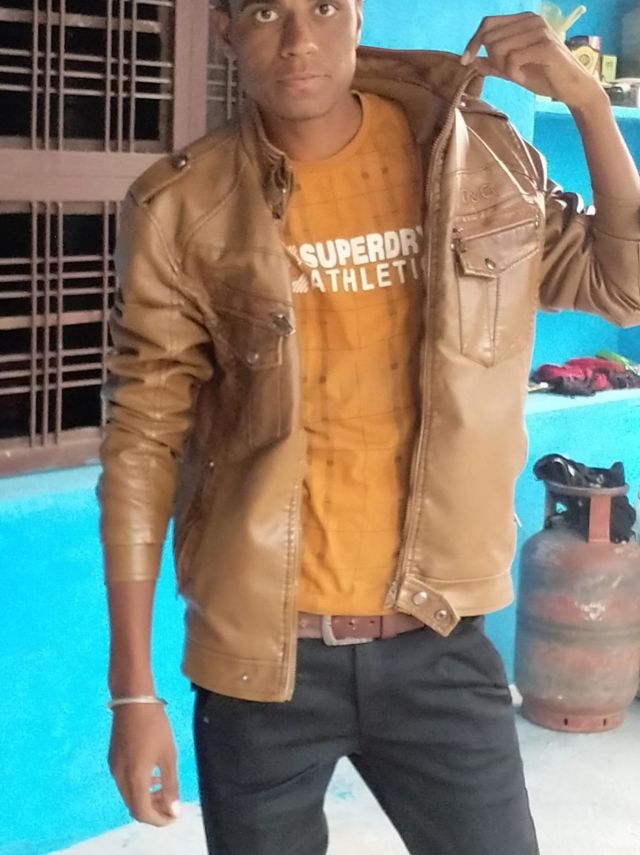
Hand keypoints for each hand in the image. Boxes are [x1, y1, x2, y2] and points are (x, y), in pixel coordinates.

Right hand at [108, 704, 179, 825]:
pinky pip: (124, 783)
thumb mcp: (168, 754)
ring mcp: (114, 769)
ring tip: (164, 790)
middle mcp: (120, 777)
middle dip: (153, 811)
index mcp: (134, 777)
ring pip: (129, 795)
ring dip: (146, 799)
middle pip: (134, 807)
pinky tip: (153, 776)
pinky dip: (138, 787)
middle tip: (171, 805)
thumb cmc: (155, 725)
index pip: (143, 812)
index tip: (173, 816)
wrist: (133, 700)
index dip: (158, 819)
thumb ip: (170, 784)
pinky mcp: (113, 760)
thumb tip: (173, 809)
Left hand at [461, 13, 603, 111]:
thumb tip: (471, 60)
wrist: (572, 88)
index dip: (473, 41)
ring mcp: (540, 31)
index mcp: (524, 20)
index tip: (464, 61)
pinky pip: (512, 60)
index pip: (488, 23)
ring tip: (519, 75)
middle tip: (508, 73)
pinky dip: (513, 73)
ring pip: (499, 48)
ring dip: (504, 68)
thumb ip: (494, 64)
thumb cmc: (545, 77)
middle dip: (493, 60)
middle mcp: (532, 20)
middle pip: (491, 37)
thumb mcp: (513, 70)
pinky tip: (523, 78)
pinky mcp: (546, 47)